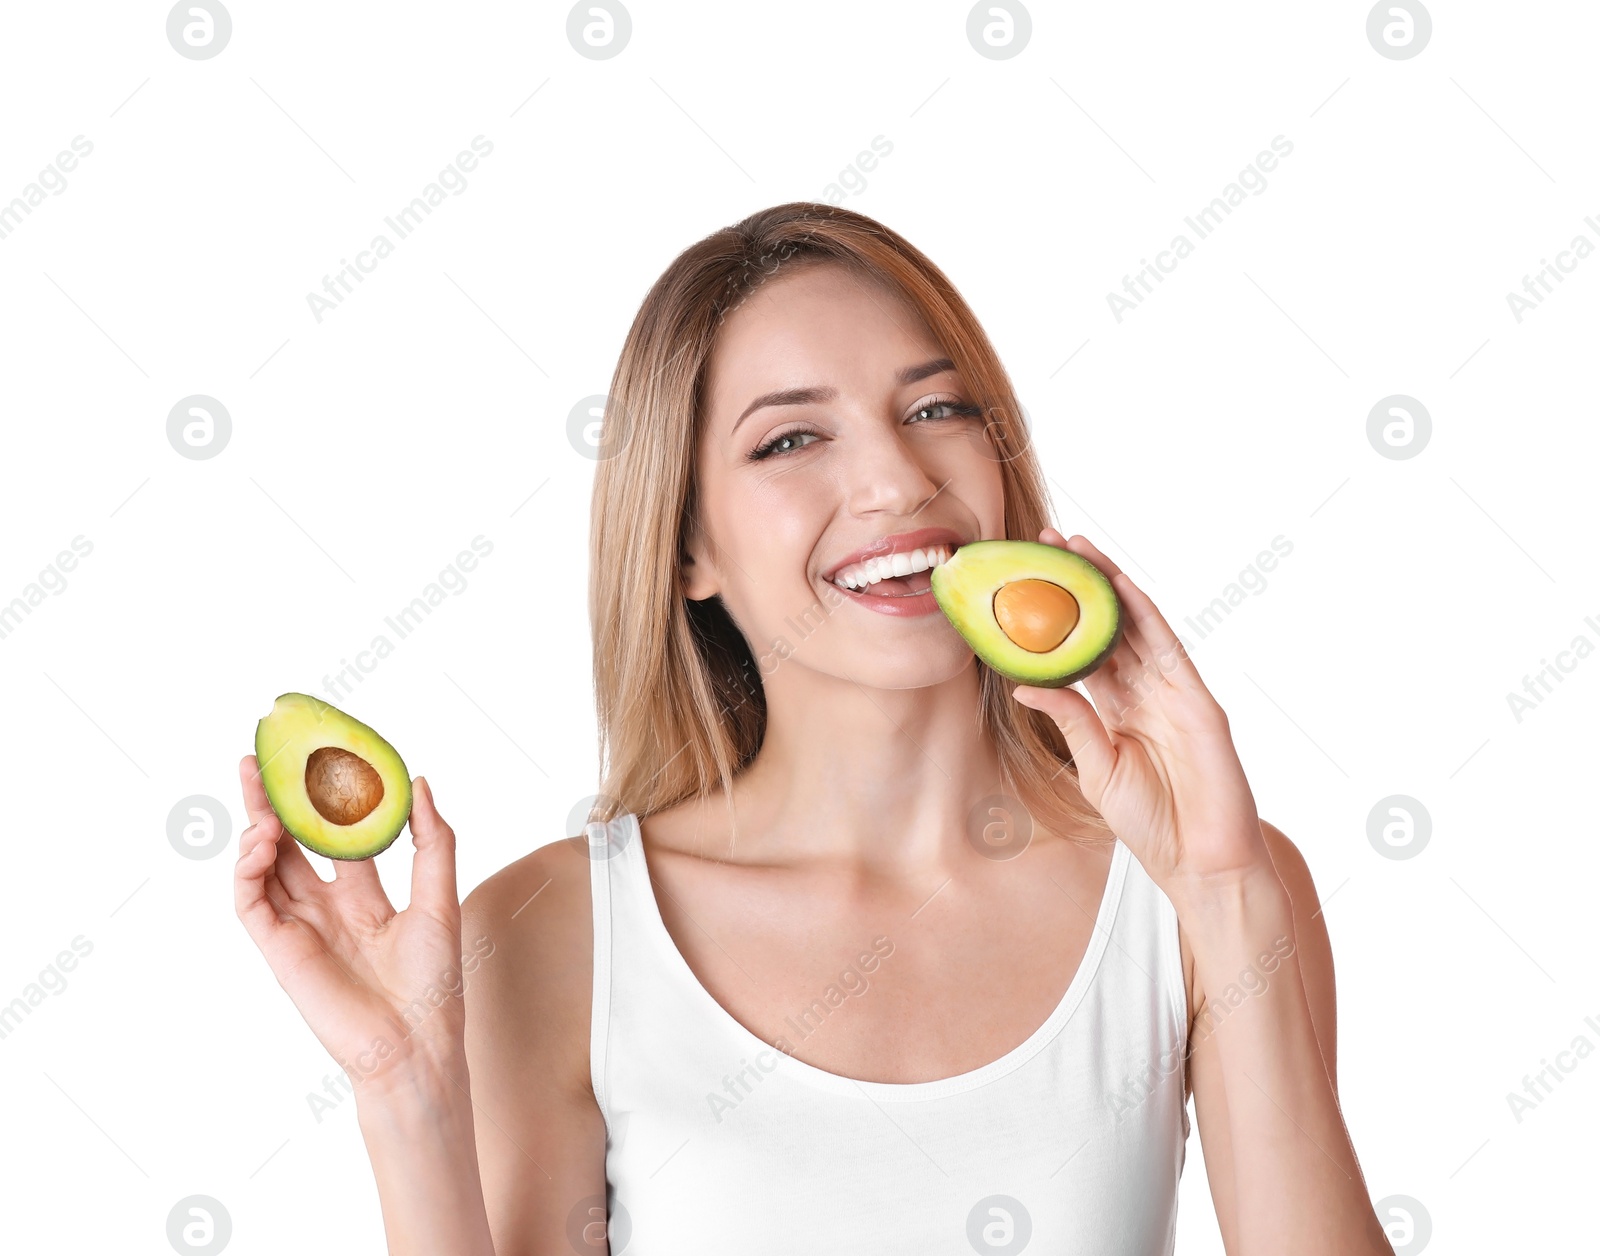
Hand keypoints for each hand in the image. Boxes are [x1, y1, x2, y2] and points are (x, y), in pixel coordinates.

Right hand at [233, 755, 467, 1098]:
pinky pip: (250, 902)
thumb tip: (419, 782)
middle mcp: (326, 909)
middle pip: (288, 844)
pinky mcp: (280, 951)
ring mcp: (300, 928)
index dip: (320, 800)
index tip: (313, 760)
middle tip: (255, 760)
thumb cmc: (434, 982)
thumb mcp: (439, 898)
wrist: (417, 1045)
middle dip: (270, 803)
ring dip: (256, 831)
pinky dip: (247, 869)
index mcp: (362, 897)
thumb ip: (431, 841)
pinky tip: (261, 842)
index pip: (332, 836)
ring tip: (264, 803)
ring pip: (262, 867)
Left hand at [1011, 530, 1272, 901]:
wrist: (1199, 863)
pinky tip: (1122, 586)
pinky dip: (1146, 615)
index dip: (1060, 617)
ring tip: (1078, 547)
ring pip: (1139, 625)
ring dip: (1111, 583)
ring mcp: (1175, 692)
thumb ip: (1071, 724)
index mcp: (1120, 708)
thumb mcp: (1096, 769)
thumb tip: (1025, 687)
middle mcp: (1147, 691)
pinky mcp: (1199, 702)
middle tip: (1047, 542)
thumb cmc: (1152, 823)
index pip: (1086, 650)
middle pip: (1111, 625)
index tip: (1028, 583)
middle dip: (1082, 583)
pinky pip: (1170, 649)